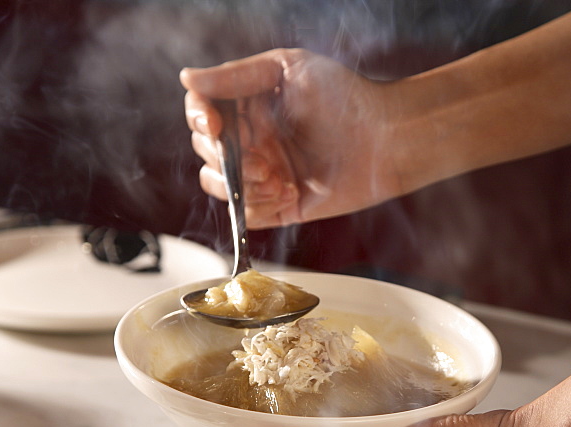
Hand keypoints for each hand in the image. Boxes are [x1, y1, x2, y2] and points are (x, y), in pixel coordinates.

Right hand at [180, 48, 402, 228]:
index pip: (201, 111)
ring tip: (277, 178)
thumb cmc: (345, 96)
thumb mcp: (286, 70)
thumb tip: (186, 77)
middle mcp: (251, 138)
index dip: (199, 119)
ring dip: (241, 184)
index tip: (215, 125)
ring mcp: (261, 173)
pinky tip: (289, 192)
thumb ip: (234, 77)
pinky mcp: (276, 204)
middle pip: (204, 150)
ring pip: (216, 184)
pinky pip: (244, 213)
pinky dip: (258, 205)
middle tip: (263, 157)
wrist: (385, 140)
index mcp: (248, 104)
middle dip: (227, 157)